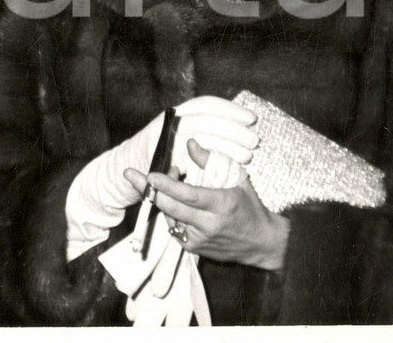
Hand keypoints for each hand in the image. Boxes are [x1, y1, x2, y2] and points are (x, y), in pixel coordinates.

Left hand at [65, 96, 256, 251]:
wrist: (261, 243)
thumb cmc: (249, 206)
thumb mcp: (237, 178)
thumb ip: (212, 161)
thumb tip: (191, 144)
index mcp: (222, 205)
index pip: (189, 195)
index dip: (167, 185)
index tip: (150, 175)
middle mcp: (209, 224)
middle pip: (170, 208)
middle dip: (148, 190)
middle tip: (131, 174)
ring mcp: (200, 239)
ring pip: (169, 216)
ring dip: (162, 198)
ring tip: (171, 180)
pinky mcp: (193, 249)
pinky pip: (173, 227)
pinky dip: (170, 212)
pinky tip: (177, 201)